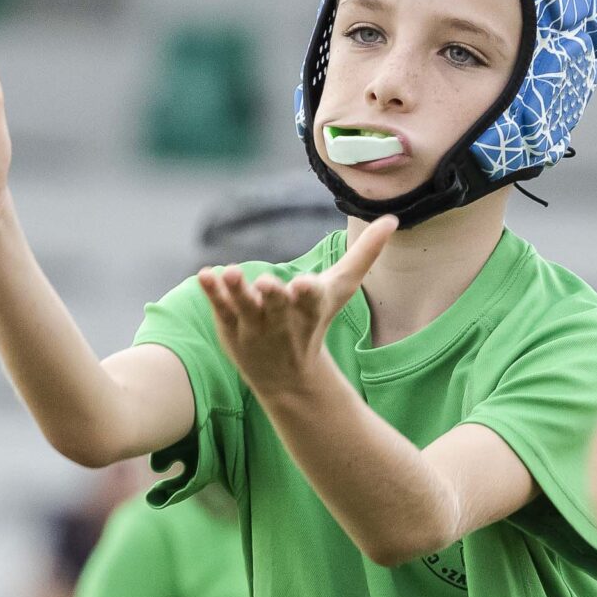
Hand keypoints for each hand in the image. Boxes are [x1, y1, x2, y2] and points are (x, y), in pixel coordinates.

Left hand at [198, 215, 398, 394]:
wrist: (289, 378)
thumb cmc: (316, 322)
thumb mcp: (340, 289)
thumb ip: (364, 254)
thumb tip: (392, 218)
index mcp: (311, 309)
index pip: (311, 300)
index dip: (307, 293)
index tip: (304, 285)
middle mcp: (283, 320)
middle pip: (277, 306)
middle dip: (273, 296)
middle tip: (266, 284)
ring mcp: (255, 327)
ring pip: (245, 307)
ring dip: (237, 291)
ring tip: (229, 272)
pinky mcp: (231, 329)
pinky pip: (221, 309)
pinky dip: (212, 294)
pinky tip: (204, 275)